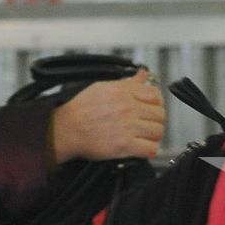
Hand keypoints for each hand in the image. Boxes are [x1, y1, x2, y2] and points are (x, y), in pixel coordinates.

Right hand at [49, 69, 165, 163]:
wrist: (65, 130)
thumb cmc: (80, 110)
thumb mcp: (102, 87)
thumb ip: (127, 83)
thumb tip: (142, 74)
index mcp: (123, 92)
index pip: (155, 95)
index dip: (157, 103)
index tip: (152, 109)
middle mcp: (127, 108)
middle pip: (160, 114)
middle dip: (156, 121)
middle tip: (148, 125)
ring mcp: (127, 127)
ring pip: (158, 131)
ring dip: (153, 136)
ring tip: (144, 137)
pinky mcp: (125, 145)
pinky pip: (151, 149)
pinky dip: (149, 150)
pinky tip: (142, 148)